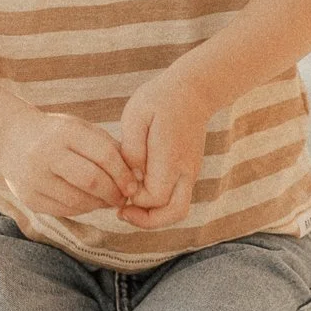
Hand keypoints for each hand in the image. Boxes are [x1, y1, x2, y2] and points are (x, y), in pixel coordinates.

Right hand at [0, 108, 137, 219]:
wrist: (10, 139)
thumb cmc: (57, 134)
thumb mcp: (81, 129)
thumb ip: (108, 147)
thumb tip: (137, 175)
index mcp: (65, 132)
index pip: (104, 155)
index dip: (123, 173)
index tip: (134, 185)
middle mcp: (46, 154)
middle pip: (91, 180)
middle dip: (113, 193)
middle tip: (123, 197)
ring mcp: (34, 178)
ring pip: (78, 200)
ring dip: (99, 204)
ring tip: (108, 200)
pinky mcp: (28, 198)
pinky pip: (64, 210)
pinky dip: (82, 209)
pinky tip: (89, 202)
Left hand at [117, 70, 214, 228]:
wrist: (193, 90)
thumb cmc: (160, 100)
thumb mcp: (136, 117)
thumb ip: (130, 149)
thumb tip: (130, 176)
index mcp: (171, 158)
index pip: (153, 197)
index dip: (133, 199)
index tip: (117, 187)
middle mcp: (185, 170)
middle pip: (173, 213)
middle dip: (146, 220)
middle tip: (123, 212)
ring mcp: (191, 172)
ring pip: (179, 210)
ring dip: (155, 216)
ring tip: (131, 206)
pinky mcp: (190, 171)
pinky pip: (177, 198)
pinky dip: (160, 204)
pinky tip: (140, 191)